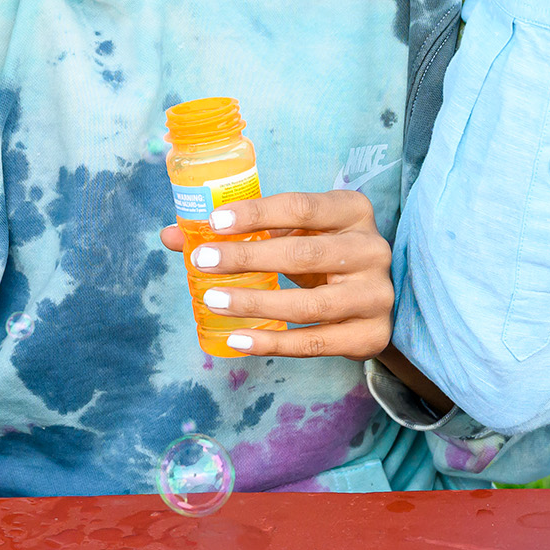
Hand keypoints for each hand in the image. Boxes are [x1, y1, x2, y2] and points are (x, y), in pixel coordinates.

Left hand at [160, 191, 392, 359]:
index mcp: (353, 210)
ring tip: (213, 300)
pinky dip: (273, 342)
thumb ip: (243, 230)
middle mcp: (371, 249)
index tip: (214, 222)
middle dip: (246, 258)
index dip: (257, 213)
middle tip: (202, 262)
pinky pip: (315, 342)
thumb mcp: (293, 232)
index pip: (301, 207)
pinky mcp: (371, 335)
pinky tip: (238, 338)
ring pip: (308, 304)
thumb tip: (173, 236)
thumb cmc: (321, 252)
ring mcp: (376, 295)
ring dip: (254, 303)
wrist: (371, 296)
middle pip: (302, 254)